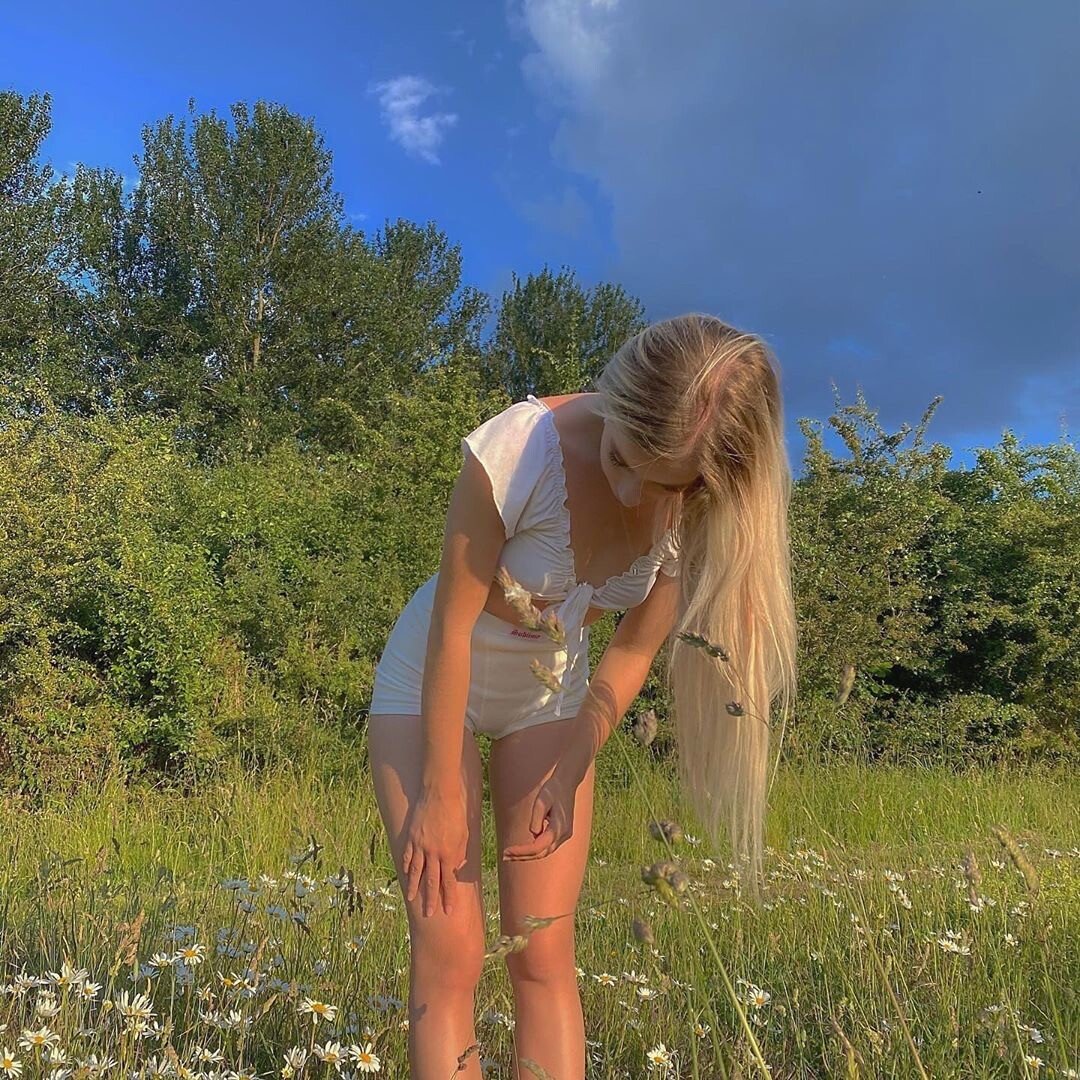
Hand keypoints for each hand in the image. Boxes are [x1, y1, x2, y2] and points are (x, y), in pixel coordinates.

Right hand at [402, 786, 468, 916]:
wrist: (440, 795)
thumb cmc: (456, 814)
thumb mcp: (464, 835)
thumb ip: (460, 853)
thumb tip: (455, 868)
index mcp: (449, 854)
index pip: (449, 881)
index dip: (448, 897)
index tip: (448, 911)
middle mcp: (433, 853)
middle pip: (431, 881)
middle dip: (430, 899)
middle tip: (428, 914)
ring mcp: (420, 846)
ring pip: (416, 872)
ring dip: (414, 887)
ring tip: (412, 899)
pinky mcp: (412, 838)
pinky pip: (408, 856)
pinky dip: (407, 867)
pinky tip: (407, 875)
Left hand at [502, 773, 576, 860]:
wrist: (567, 783)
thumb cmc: (552, 790)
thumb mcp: (542, 800)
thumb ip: (536, 817)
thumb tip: (533, 834)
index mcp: (558, 827)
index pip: (538, 847)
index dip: (521, 852)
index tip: (506, 851)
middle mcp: (563, 835)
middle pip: (541, 853)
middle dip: (522, 856)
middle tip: (504, 856)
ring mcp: (564, 835)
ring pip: (545, 852)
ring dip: (527, 855)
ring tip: (509, 854)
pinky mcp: (562, 833)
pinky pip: (547, 846)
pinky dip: (534, 849)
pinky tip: (523, 847)